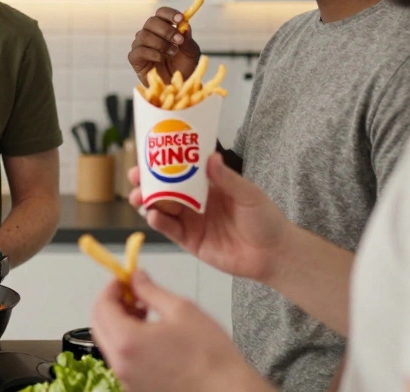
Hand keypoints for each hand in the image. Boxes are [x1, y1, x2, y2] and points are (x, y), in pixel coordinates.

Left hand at [91, 271, 270, 391]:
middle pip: (99, 325)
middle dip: (112, 304)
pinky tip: (151, 336)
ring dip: (120, 323)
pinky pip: (123, 360)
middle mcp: (122, 365)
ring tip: (146, 313)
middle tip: (132, 293)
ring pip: (110, 343)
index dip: (111, 287)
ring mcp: (128, 380)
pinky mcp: (137, 388)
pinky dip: (128, 342)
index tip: (122, 279)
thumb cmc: (212, 358)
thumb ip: (151, 290)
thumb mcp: (181, 310)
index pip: (101, 306)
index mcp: (128, 342)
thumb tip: (136, 278)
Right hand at [128, 7, 201, 86]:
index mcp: (163, 28)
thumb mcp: (191, 52)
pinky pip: (138, 51)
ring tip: (173, 52)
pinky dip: (152, 53)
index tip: (180, 19)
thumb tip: (184, 25)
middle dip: (166, 30)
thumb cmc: (183, 67)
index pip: (161, 13)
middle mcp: (150, 34)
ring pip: (144, 35)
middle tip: (178, 40)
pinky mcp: (135, 58)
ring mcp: (141, 45)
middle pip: (151, 22)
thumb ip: (187, 39)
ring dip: (161, 43)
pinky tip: (161, 58)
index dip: (169, 14)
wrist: (177, 86)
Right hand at [128, 155, 290, 282]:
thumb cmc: (266, 220)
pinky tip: (153, 216)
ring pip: (161, 209)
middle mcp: (195, 202)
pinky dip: (158, 222)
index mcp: (208, 186)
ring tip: (138, 197)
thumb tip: (211, 157)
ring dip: (147, 202)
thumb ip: (227, 178)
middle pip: (164, 190)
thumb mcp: (248, 194)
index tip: (148, 156)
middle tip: (135, 177)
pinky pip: (169, 230)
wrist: (273, 254)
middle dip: (147, 183)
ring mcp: (191, 221)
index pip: (180, 171)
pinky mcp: (190, 241)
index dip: (163, 164)